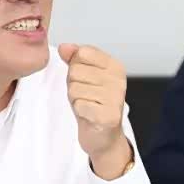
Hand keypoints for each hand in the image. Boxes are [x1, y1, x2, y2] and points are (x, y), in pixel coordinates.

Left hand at [58, 43, 130, 178]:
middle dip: (73, 84)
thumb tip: (64, 47)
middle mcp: (119, 80)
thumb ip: (74, 58)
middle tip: (85, 96)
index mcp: (115, 66)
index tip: (85, 79)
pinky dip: (79, 111)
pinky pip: (79, 105)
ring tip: (87, 105)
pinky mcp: (109, 116)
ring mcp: (116, 98)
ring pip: (75, 88)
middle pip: (76, 71)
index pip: (82, 53)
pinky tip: (89, 115)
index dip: (75, 66)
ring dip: (76, 99)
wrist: (103, 136)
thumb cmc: (93, 104)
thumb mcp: (82, 76)